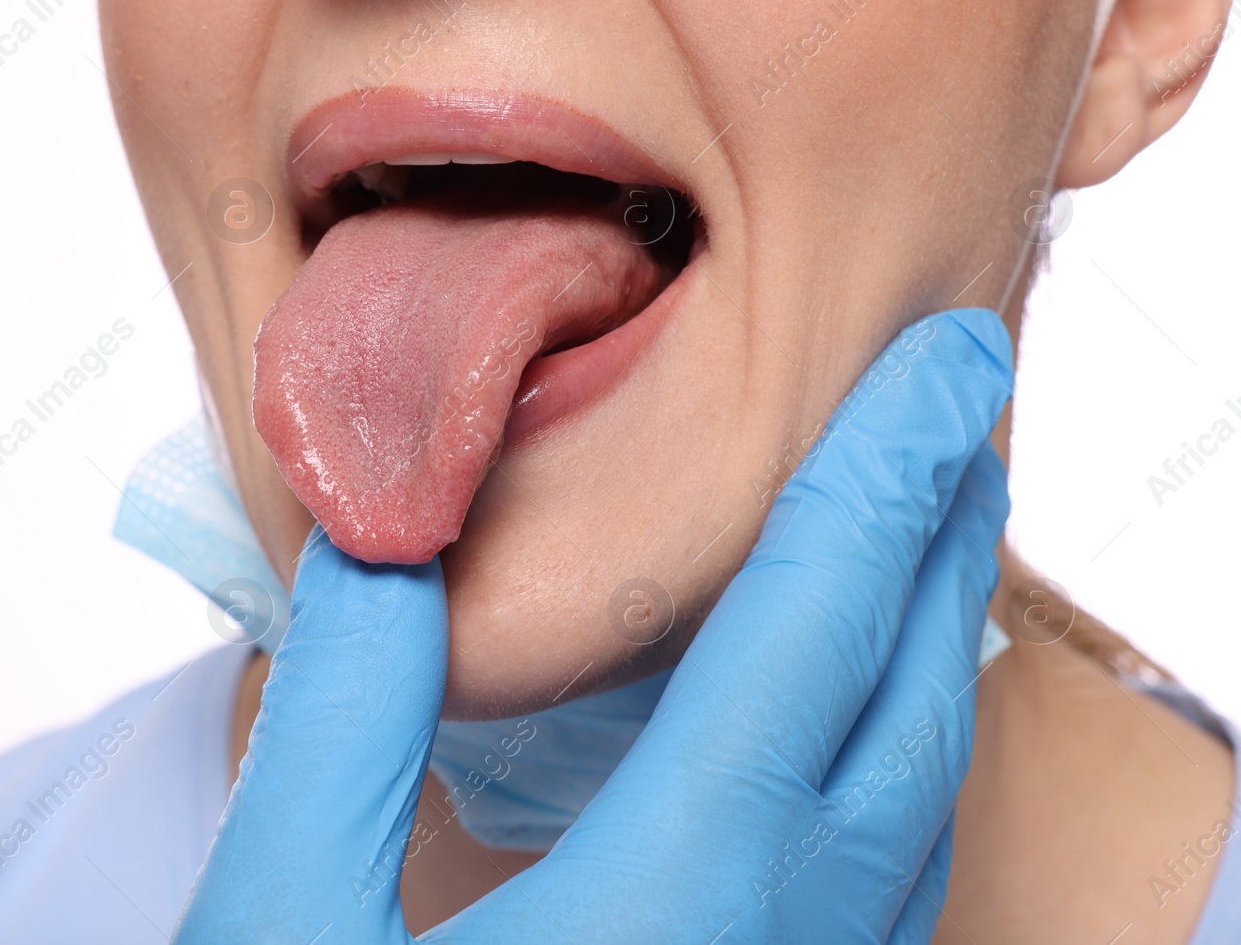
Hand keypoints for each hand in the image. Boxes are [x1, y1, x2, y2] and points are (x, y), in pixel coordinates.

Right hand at [175, 308, 1013, 943]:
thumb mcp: (279, 921)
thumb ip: (339, 718)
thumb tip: (382, 538)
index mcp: (666, 901)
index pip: (810, 633)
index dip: (878, 473)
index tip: (939, 354)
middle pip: (910, 703)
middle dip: (942, 532)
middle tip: (963, 396)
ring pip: (922, 797)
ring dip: (933, 636)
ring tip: (928, 516)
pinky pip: (888, 879)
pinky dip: (901, 751)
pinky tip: (871, 711)